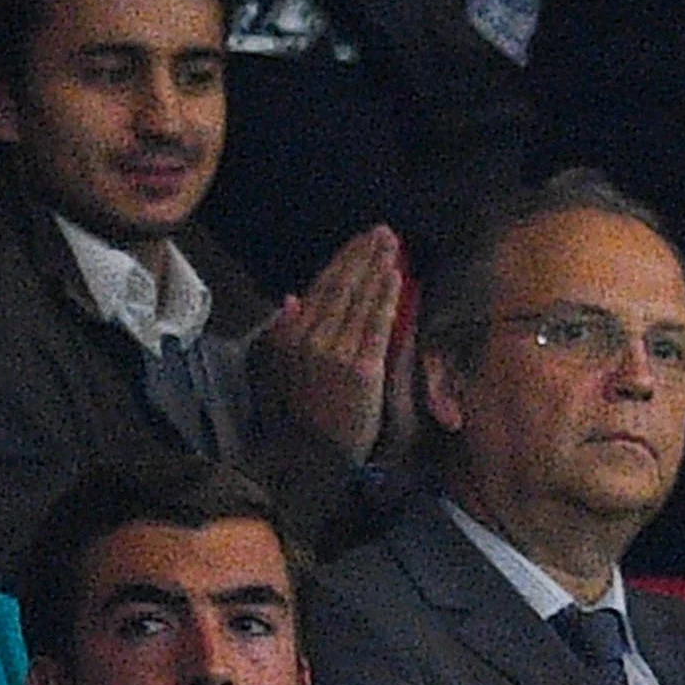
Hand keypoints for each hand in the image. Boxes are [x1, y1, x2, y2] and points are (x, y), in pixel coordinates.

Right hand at [251, 224, 406, 465]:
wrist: (316, 452)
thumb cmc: (309, 412)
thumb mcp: (289, 368)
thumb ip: (289, 332)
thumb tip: (290, 298)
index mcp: (295, 336)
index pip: (322, 288)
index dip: (343, 260)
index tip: (360, 240)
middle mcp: (312, 339)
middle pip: (342, 287)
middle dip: (363, 256)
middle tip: (383, 231)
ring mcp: (335, 353)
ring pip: (359, 301)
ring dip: (377, 269)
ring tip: (393, 246)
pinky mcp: (361, 369)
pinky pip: (376, 325)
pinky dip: (386, 299)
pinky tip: (395, 277)